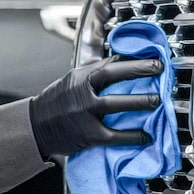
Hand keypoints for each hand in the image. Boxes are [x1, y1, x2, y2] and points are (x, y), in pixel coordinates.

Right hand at [30, 56, 163, 157]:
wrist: (35, 127)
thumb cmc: (56, 103)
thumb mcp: (71, 82)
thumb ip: (93, 75)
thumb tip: (120, 64)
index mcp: (79, 77)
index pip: (107, 63)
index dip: (129, 59)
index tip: (149, 57)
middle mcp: (80, 92)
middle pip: (110, 75)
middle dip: (137, 70)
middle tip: (158, 68)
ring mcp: (83, 113)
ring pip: (113, 104)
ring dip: (138, 101)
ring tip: (157, 100)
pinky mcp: (87, 134)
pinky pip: (114, 135)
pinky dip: (132, 136)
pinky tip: (146, 135)